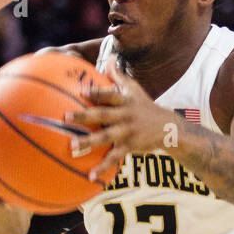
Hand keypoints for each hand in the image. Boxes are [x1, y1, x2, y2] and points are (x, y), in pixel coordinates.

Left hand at [67, 59, 170, 182]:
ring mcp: (128, 132)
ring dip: (89, 142)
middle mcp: (126, 115)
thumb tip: (109, 57)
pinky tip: (90, 176)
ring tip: (72, 147)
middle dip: (84, 116)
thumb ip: (118, 75)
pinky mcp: (130, 147)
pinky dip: (102, 167)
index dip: (96, 92)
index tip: (80, 91)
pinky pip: (114, 158)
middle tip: (65, 118)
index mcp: (124, 100)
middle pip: (102, 114)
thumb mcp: (135, 89)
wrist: (168, 128)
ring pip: (106, 137)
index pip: (109, 94)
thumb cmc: (145, 106)